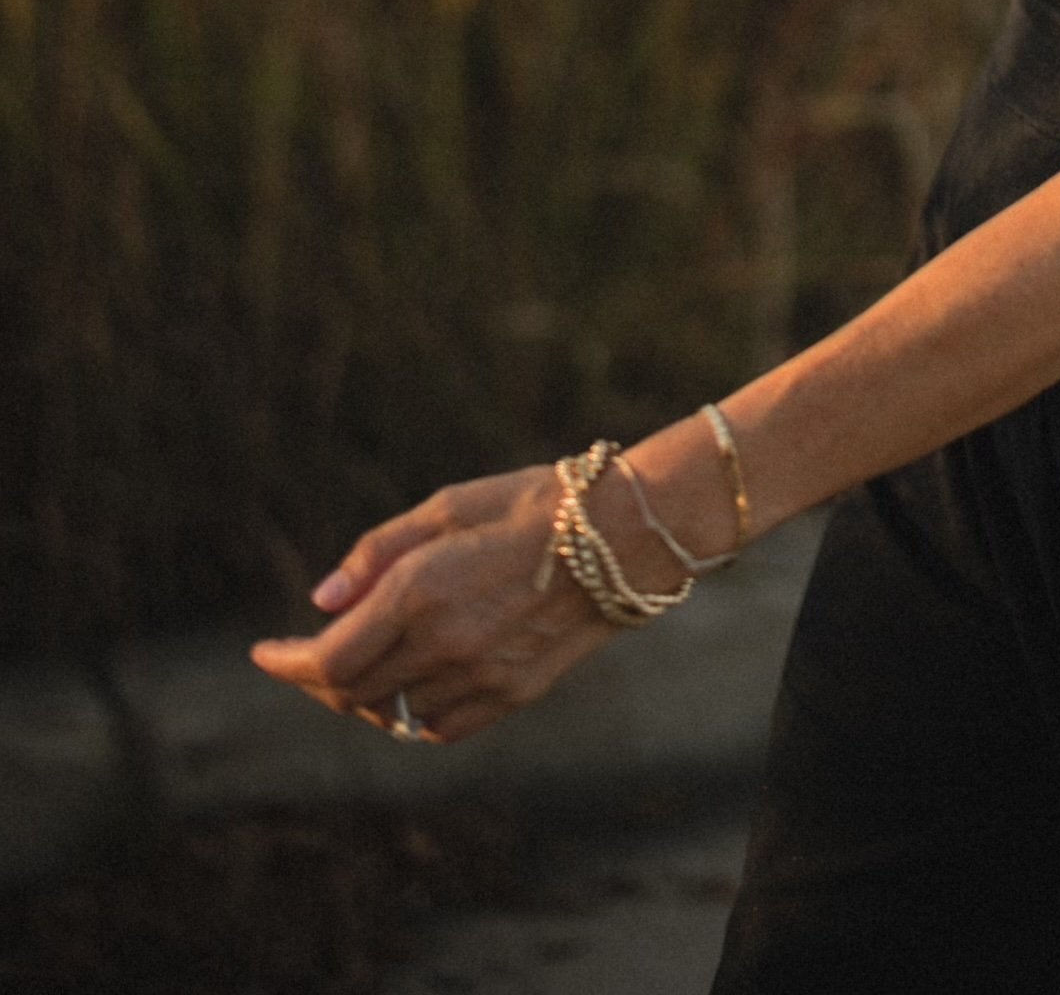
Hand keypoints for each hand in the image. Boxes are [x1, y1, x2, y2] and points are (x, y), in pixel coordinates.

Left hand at [250, 464, 616, 745]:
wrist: (624, 537)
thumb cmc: (532, 503)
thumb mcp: (449, 506)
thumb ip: (377, 553)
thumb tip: (320, 602)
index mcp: (421, 590)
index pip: (328, 656)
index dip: (286, 662)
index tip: (262, 654)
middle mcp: (443, 643)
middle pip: (351, 692)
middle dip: (316, 677)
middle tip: (305, 655)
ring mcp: (479, 678)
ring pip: (390, 714)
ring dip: (361, 695)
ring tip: (358, 663)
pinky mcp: (511, 697)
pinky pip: (437, 727)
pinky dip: (408, 714)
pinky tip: (408, 684)